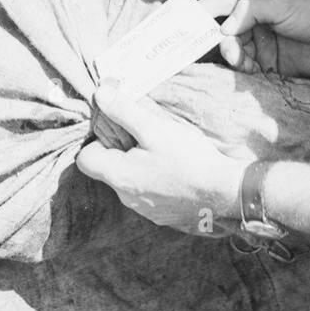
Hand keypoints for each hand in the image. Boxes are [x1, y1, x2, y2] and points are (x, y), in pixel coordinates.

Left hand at [76, 85, 244, 235]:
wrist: (225, 194)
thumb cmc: (189, 160)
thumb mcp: (156, 128)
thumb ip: (124, 111)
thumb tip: (100, 94)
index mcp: (119, 176)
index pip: (85, 159)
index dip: (96, 141)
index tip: (118, 130)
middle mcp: (126, 198)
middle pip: (108, 170)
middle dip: (122, 151)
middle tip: (147, 136)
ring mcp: (145, 210)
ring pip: (130, 182)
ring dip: (140, 165)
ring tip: (165, 153)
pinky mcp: (162, 216)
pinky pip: (149, 194)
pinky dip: (156, 180)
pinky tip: (176, 170)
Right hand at [198, 0, 309, 77]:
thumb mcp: (283, 4)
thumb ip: (251, 12)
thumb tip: (224, 27)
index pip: (222, 1)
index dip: (203, 9)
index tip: (187, 20)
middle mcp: (252, 19)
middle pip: (222, 28)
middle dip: (218, 38)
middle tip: (226, 48)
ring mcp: (258, 42)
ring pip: (231, 49)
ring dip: (231, 55)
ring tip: (240, 60)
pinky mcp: (266, 63)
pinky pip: (244, 67)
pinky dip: (242, 69)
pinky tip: (249, 69)